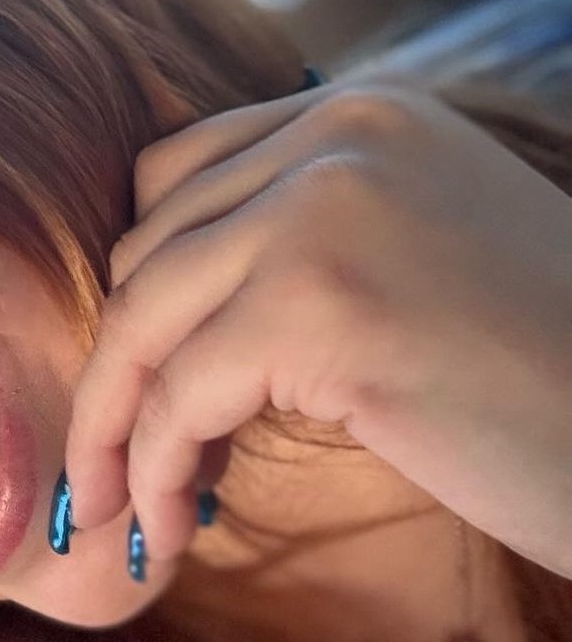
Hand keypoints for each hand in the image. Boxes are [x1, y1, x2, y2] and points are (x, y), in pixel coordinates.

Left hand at [64, 79, 571, 576]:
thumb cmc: (546, 382)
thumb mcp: (415, 263)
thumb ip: (305, 246)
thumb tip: (162, 316)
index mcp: (364, 115)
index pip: (181, 179)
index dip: (146, 286)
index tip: (139, 380)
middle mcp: (339, 136)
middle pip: (148, 245)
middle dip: (122, 364)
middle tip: (119, 463)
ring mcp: (328, 209)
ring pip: (144, 318)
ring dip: (113, 427)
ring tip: (116, 509)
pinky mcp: (323, 304)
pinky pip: (180, 392)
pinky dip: (154, 467)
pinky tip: (168, 526)